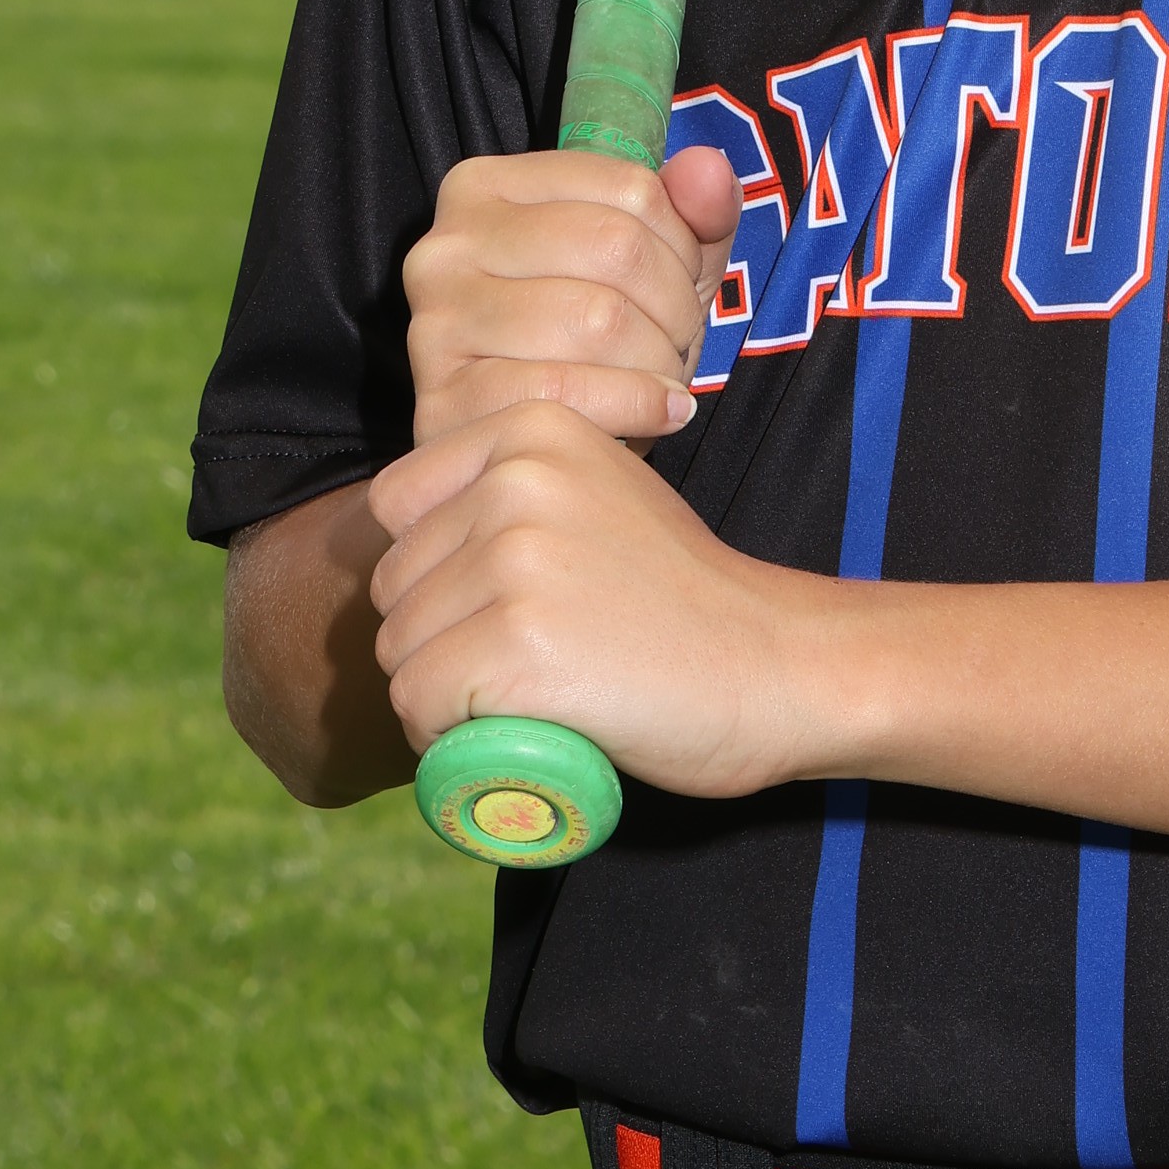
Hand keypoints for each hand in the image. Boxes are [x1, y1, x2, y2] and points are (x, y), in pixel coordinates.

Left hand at [368, 404, 836, 802]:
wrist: (774, 666)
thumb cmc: (684, 602)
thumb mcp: (601, 496)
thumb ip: (513, 495)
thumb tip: (407, 543)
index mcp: (532, 429)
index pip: (396, 505)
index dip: (430, 573)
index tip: (491, 608)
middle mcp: (516, 480)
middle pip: (394, 584)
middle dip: (437, 639)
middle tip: (525, 667)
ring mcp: (514, 560)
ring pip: (399, 649)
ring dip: (442, 695)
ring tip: (530, 700)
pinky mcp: (512, 644)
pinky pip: (419, 704)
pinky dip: (448, 739)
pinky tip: (514, 735)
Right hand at [401, 141, 742, 447]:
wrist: (534, 450)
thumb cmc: (597, 345)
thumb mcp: (655, 268)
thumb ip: (693, 213)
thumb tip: (708, 169)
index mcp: (485, 186)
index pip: (631, 188)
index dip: (684, 245)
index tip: (683, 285)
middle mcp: (445, 244)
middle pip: (617, 248)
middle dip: (677, 306)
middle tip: (679, 342)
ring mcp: (435, 323)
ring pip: (598, 319)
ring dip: (661, 359)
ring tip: (664, 377)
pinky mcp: (444, 401)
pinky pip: (568, 391)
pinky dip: (638, 406)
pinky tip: (661, 414)